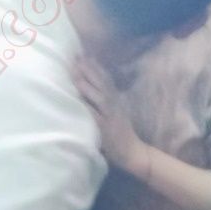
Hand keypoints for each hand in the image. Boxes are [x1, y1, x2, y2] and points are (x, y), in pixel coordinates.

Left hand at [71, 56, 148, 176]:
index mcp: (117, 102)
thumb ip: (109, 105)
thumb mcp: (118, 115)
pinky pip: (94, 113)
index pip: (106, 81)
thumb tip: (96, 95)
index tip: (86, 56)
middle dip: (89, 70)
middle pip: (101, 84)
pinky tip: (78, 95)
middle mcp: (114, 105)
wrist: (134, 153)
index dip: (96, 68)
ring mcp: (110, 116)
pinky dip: (86, 103)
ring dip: (87, 83)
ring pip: (97, 95)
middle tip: (77, 57)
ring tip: (76, 71)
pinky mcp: (105, 127)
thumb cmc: (123, 136)